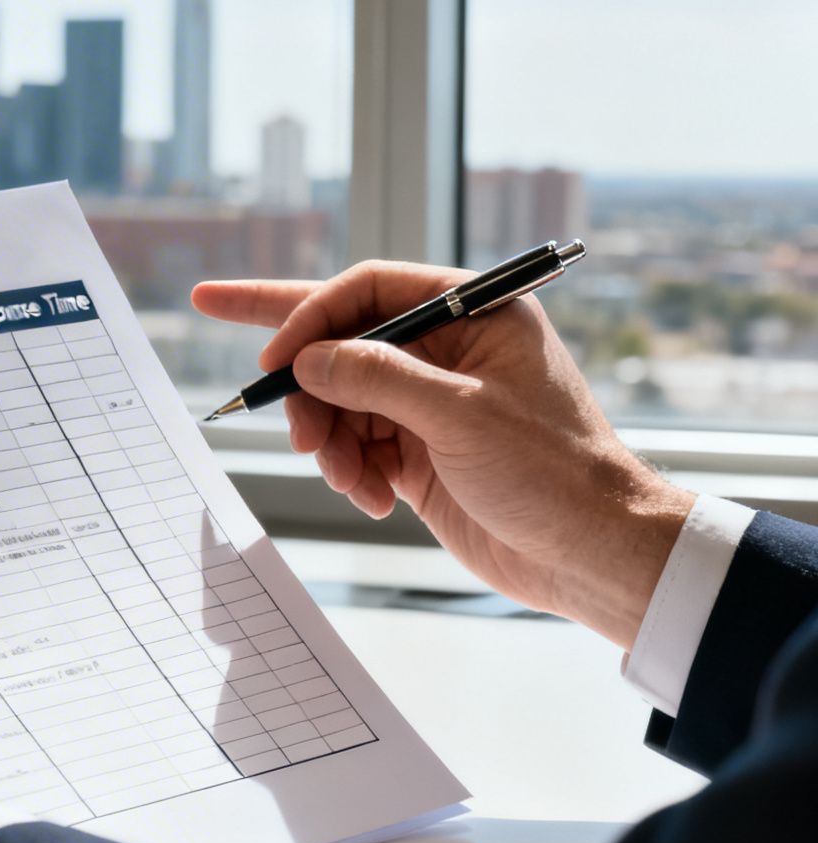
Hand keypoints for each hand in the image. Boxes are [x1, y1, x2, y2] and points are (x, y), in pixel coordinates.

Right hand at [192, 261, 695, 649]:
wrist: (590, 552)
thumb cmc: (555, 472)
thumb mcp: (461, 415)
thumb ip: (378, 378)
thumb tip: (307, 359)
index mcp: (474, 314)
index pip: (368, 290)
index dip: (309, 318)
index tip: (273, 360)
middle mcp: (447, 349)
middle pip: (343, 341)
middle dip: (301, 379)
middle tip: (252, 399)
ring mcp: (430, 401)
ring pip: (340, 401)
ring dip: (329, 441)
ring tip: (347, 479)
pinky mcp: (420, 450)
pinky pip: (356, 446)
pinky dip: (350, 472)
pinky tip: (373, 498)